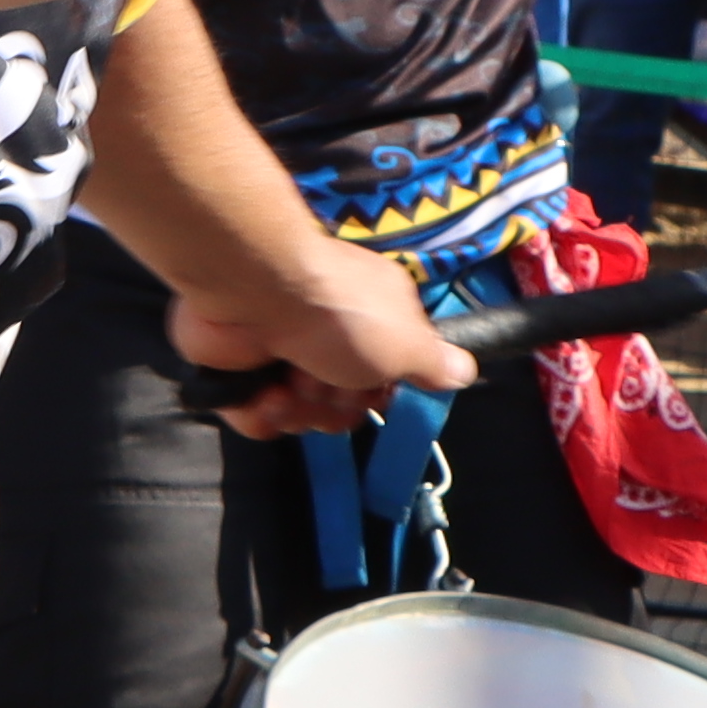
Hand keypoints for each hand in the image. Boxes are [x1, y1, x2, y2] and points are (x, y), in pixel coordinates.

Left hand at [170, 235, 471, 443]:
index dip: (378, 395)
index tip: (372, 385)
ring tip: (289, 378)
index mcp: (374, 325)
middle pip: (343, 409)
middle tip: (325, 377)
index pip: (384, 384)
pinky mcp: (242, 371)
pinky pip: (257, 417)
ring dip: (298, 408)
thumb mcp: (407, 342)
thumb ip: (435, 363)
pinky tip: (263, 390)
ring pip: (300, 418)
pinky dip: (259, 410)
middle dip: (335, 406)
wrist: (254, 289)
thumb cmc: (339, 311)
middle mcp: (330, 339)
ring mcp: (282, 355)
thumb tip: (465, 371)